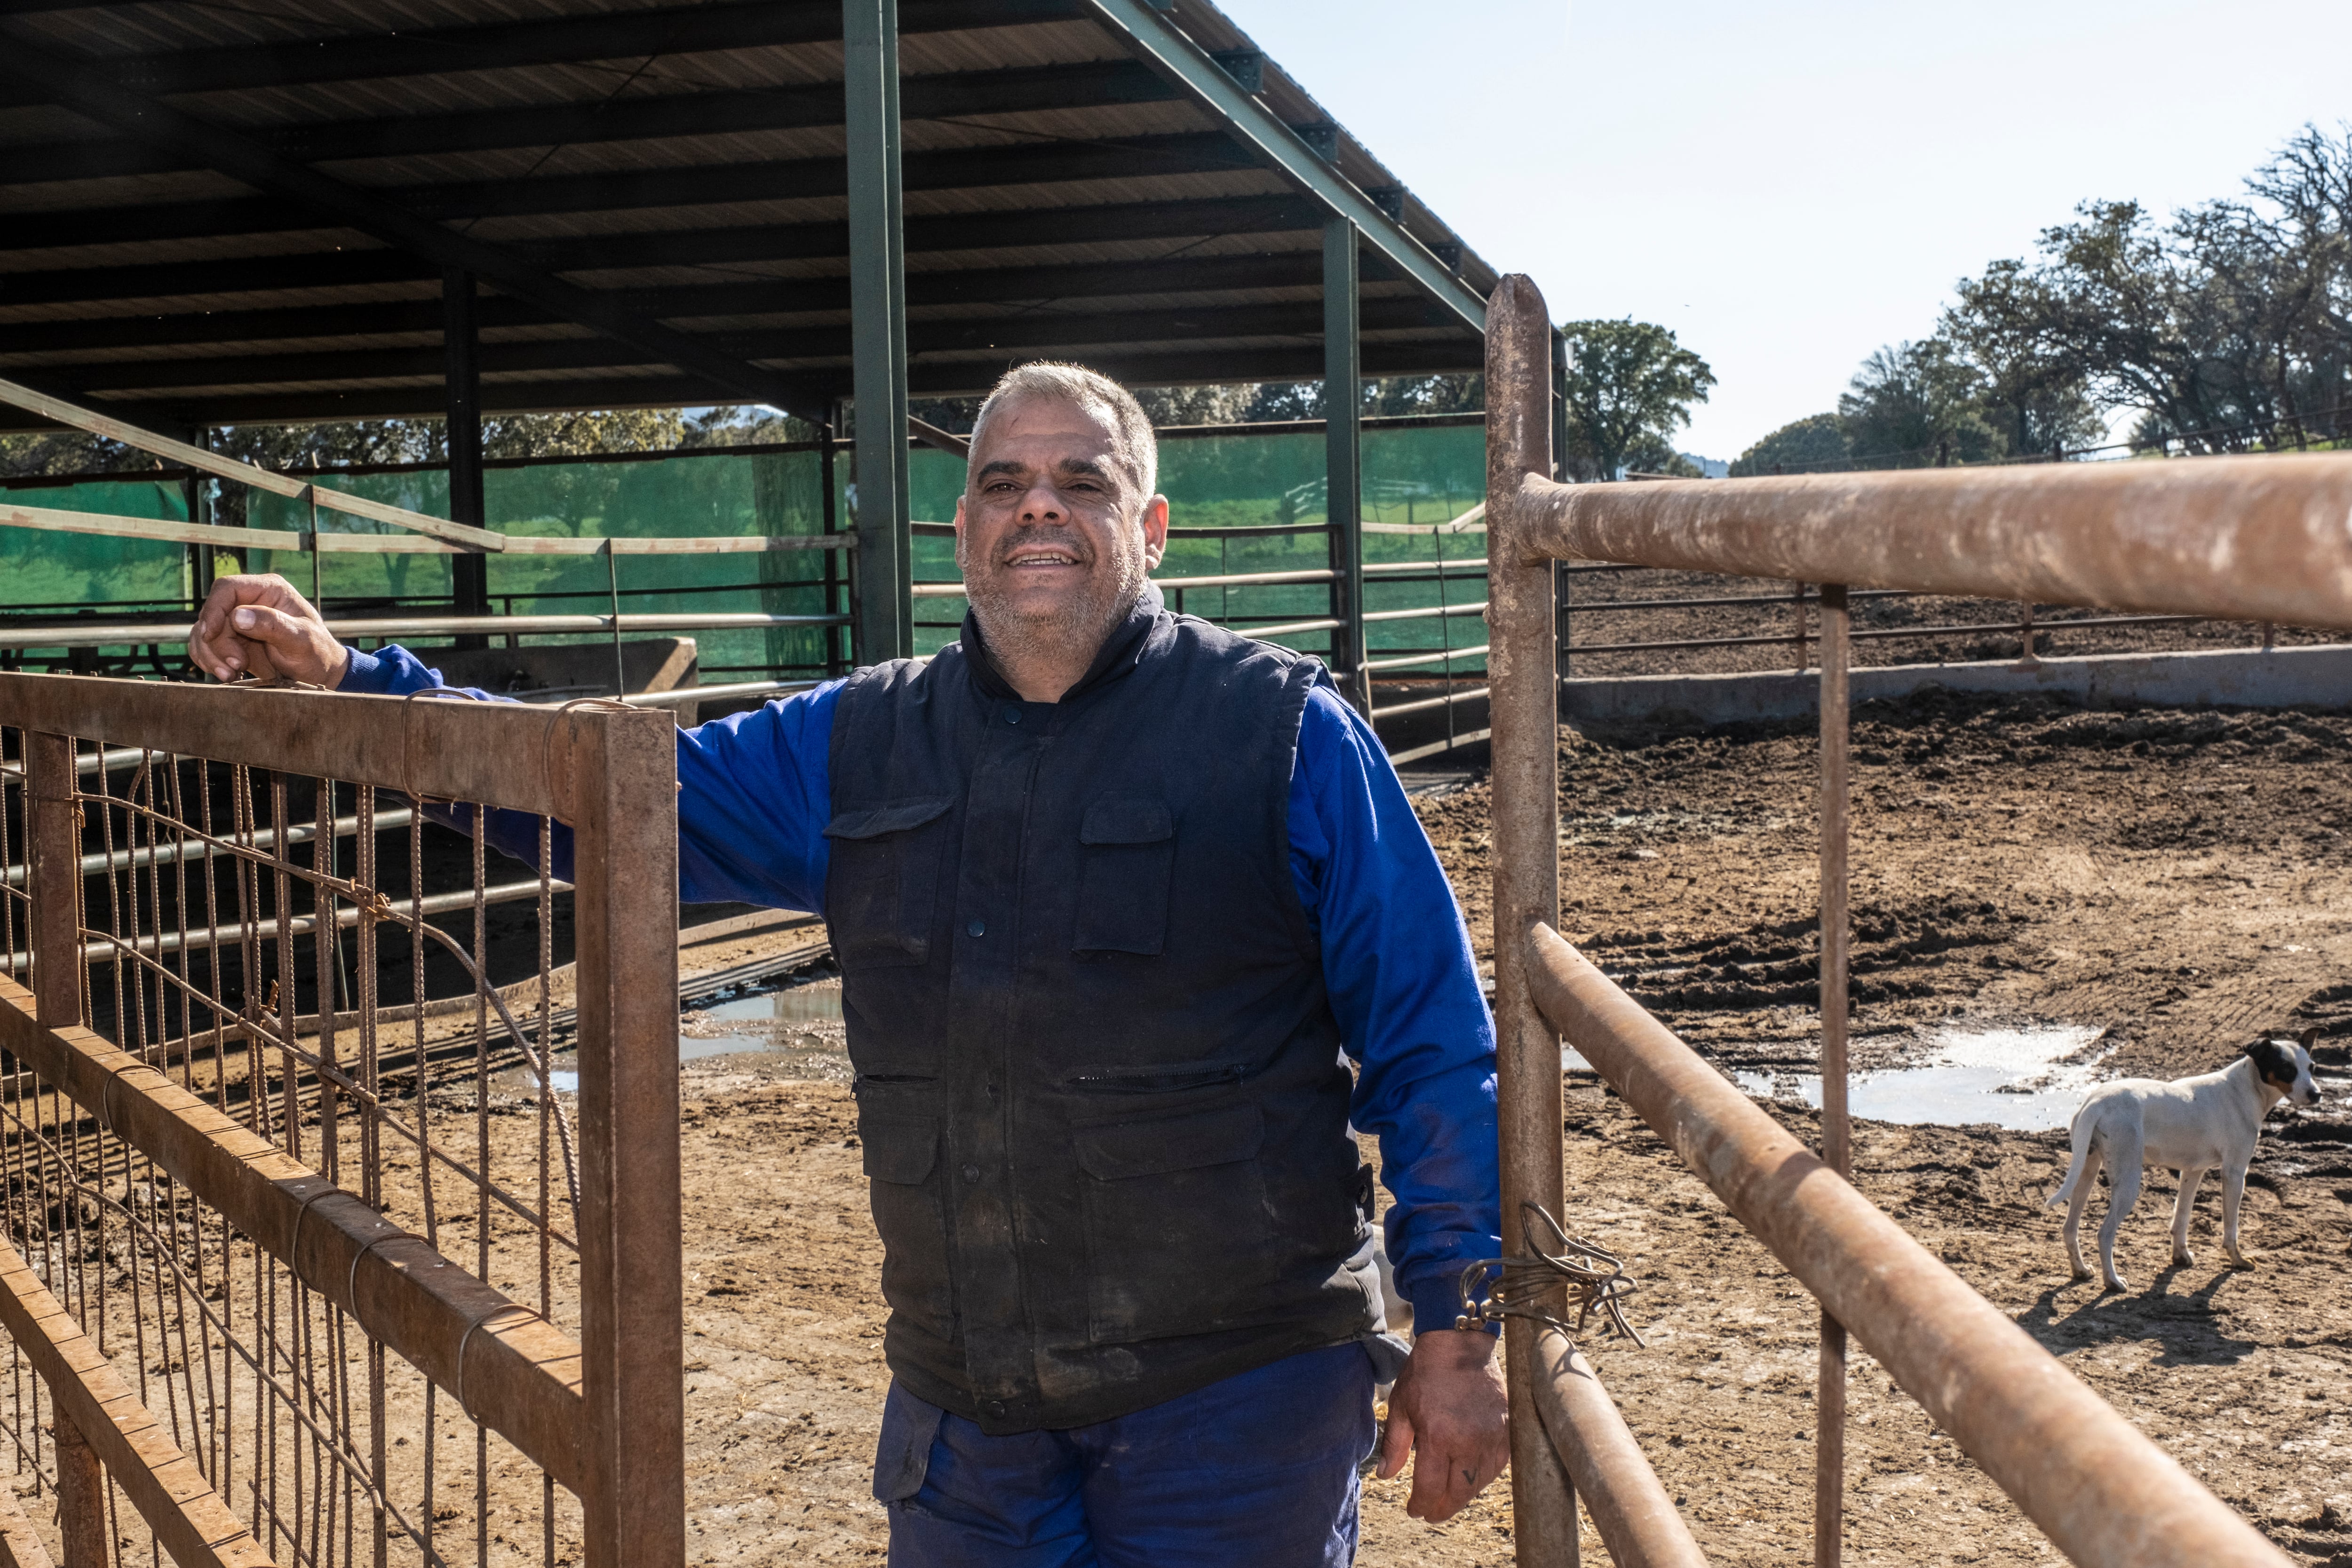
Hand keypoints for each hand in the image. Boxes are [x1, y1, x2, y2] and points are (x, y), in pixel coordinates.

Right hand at [188, 574, 349, 686]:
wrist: (317, 673)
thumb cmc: (317, 653)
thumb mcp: (302, 640)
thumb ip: (274, 626)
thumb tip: (238, 616)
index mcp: (270, 589)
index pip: (228, 588)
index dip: (214, 609)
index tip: (211, 635)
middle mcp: (250, 600)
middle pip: (213, 614)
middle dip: (217, 643)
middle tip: (236, 666)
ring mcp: (238, 619)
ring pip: (203, 632)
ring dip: (211, 655)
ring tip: (232, 675)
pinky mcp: (231, 639)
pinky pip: (205, 646)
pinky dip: (209, 661)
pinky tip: (227, 675)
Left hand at [1377, 1327, 1508, 1521]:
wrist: (1459, 1343)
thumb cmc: (1426, 1373)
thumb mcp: (1401, 1406)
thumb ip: (1394, 1445)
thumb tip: (1385, 1476)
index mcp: (1438, 1437)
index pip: (1431, 1488)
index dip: (1421, 1505)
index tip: (1414, 1511)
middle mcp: (1468, 1442)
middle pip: (1459, 1494)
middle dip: (1442, 1509)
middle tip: (1431, 1513)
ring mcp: (1491, 1437)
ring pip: (1480, 1483)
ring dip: (1463, 1495)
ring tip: (1448, 1497)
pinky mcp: (1506, 1430)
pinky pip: (1498, 1466)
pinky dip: (1483, 1477)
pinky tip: (1470, 1477)